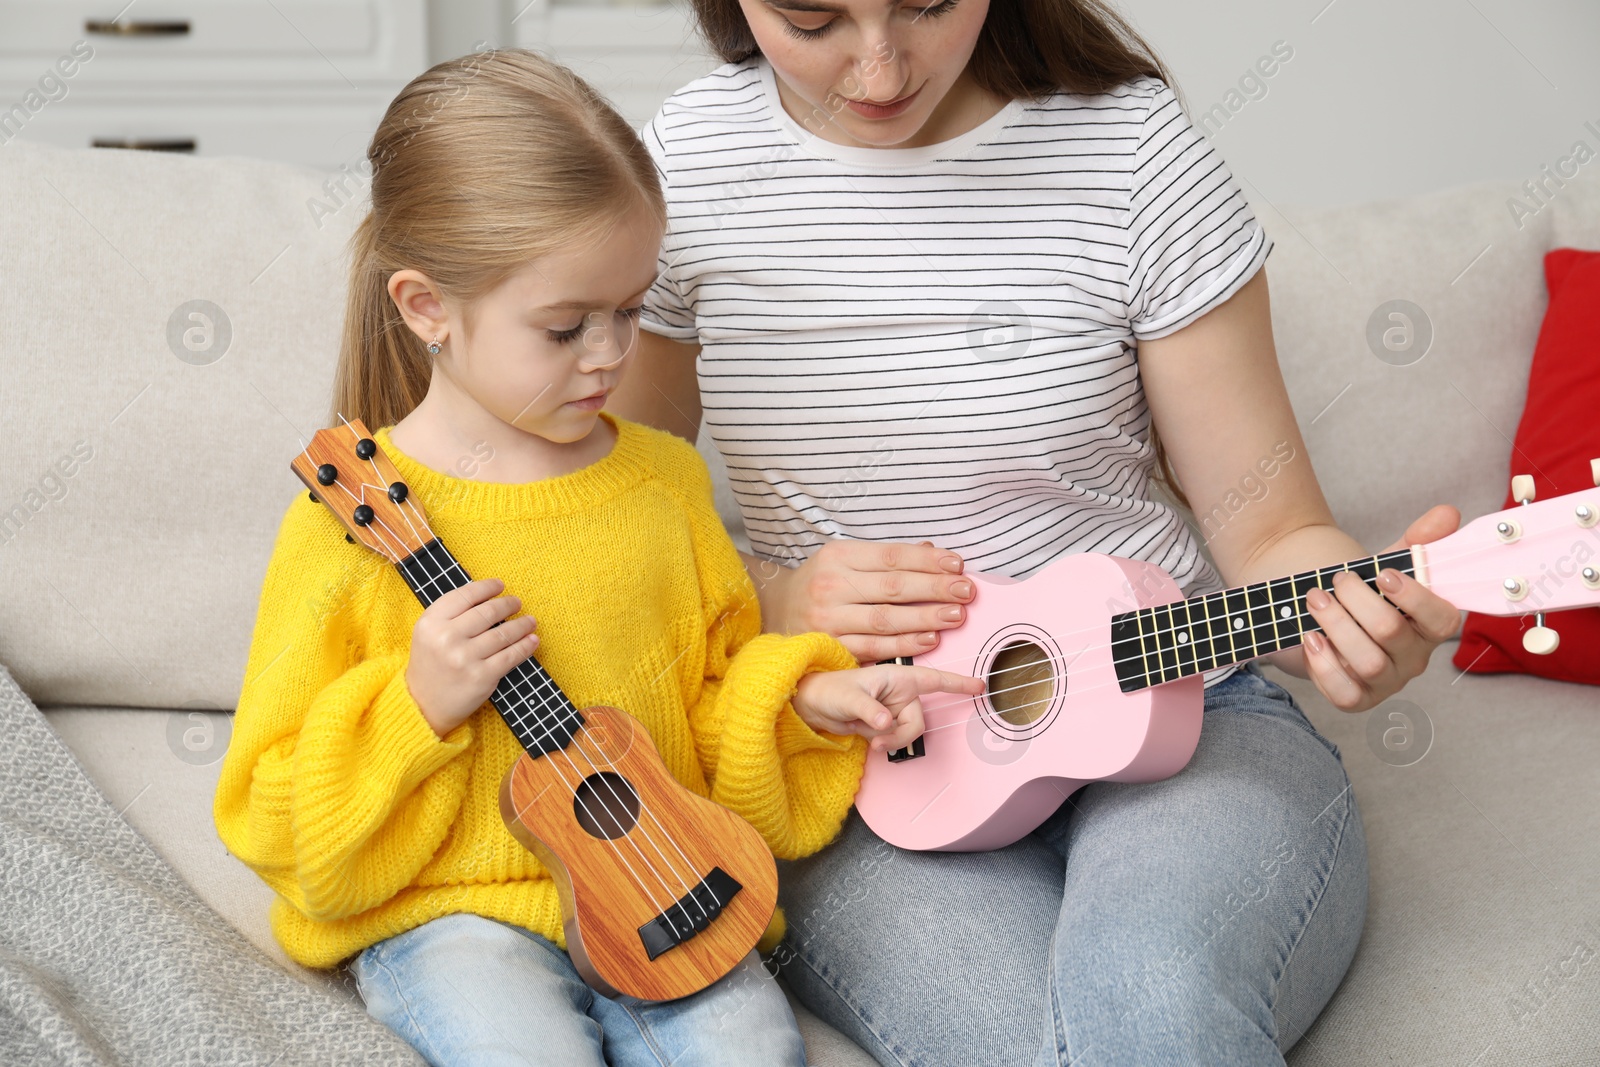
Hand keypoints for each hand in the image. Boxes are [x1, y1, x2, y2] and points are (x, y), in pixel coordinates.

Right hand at [405, 578, 539, 737]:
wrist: (423, 705)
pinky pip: (511, 656)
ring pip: (503, 633)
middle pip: (488, 612)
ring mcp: (465, 658)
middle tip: (517, 603)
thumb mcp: (429, 634)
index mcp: (431, 623)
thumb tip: (487, 595)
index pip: (465, 595)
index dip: (486, 587)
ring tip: (530, 621)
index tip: (500, 585)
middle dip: (508, 604)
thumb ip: (451, 614)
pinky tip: (532, 640)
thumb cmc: (431, 664)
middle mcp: (446, 638)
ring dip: (522, 625)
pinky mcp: (481, 677)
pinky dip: (525, 646)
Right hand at [760, 539, 974, 661]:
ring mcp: (829, 618)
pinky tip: (929, 639)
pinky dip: (904, 645)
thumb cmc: (821, 582)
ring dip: (926, 618)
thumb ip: (887, 559)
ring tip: (956, 615)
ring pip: (886, 618)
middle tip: (965, 591)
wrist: (774, 610)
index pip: (892, 557)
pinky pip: (874, 647)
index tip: (957, 565)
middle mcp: (831, 585)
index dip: (928, 561)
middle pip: (893, 587)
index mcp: (838, 556)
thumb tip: (932, 551)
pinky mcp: (830, 646)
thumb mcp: (846, 560)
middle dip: (935, 589)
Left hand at [792, 664, 984, 751]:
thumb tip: (886, 723)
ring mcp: (893, 709)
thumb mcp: (848, 698)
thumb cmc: (828, 690)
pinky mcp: (885, 723)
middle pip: (917, 720)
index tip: (980, 687)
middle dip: (899, 735)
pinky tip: (864, 734)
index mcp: (897, 676)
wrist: (811, 705)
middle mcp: (899, 692)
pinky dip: (881, 742)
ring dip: (887, 739)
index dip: (958, 683)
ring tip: (864, 733)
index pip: (934, 679)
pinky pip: (894, 739)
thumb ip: (869, 710)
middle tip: (877, 740)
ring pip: (905, 733)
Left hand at [1302, 505, 1463, 712]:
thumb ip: (1418, 541)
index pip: (1442, 620)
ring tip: (1314, 599)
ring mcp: (1386, 681)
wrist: (1320, 613)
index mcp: (1431, 626)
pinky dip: (1323, 665)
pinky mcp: (1357, 698)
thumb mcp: (1388, 562)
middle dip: (1357, 602)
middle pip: (1392, 634)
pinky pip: (1344, 693)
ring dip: (1335, 625)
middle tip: (1336, 581)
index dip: (1414, 597)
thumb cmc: (1364, 592)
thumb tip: (1448, 513)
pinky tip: (1310, 638)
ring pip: (1367, 662)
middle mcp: (1414, 657)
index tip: (1382, 574)